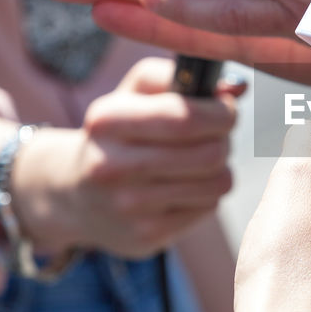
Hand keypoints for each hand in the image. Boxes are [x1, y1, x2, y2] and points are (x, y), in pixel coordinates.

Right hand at [12, 57, 240, 258]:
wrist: (74, 194)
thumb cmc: (118, 133)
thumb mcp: (134, 92)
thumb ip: (181, 76)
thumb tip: (236, 87)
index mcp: (107, 121)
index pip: (187, 117)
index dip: (222, 112)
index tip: (225, 109)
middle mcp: (112, 167)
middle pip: (210, 153)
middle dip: (224, 139)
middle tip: (215, 135)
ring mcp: (129, 207)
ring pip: (218, 182)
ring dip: (219, 167)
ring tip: (197, 160)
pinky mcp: (146, 236)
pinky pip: (209, 207)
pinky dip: (206, 193)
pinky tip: (183, 187)